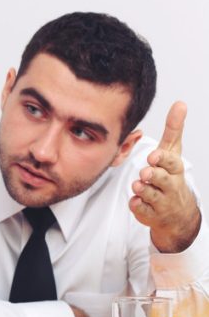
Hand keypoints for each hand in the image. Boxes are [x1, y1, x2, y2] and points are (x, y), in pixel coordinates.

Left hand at [129, 101, 200, 252]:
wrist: (176, 212)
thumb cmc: (170, 175)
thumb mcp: (173, 151)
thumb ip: (174, 129)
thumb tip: (180, 104)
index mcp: (174, 168)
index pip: (172, 162)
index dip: (163, 160)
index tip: (154, 156)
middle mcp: (170, 185)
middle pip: (162, 179)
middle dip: (153, 175)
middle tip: (145, 172)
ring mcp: (161, 200)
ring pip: (150, 194)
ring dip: (143, 189)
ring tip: (138, 185)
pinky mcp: (150, 213)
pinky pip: (141, 209)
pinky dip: (137, 205)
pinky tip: (136, 201)